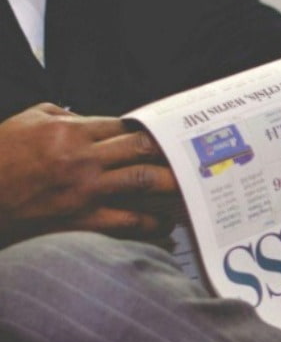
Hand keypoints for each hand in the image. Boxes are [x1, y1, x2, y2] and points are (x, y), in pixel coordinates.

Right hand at [0, 103, 178, 245]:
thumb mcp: (28, 121)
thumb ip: (64, 116)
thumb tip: (92, 119)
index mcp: (70, 130)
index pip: (125, 126)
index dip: (149, 131)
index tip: (166, 137)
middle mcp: (83, 158)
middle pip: (142, 149)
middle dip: (169, 152)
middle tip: (191, 157)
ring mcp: (84, 190)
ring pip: (142, 182)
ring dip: (170, 185)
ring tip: (190, 188)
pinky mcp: (80, 219)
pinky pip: (127, 221)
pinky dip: (150, 223)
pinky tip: (165, 225)